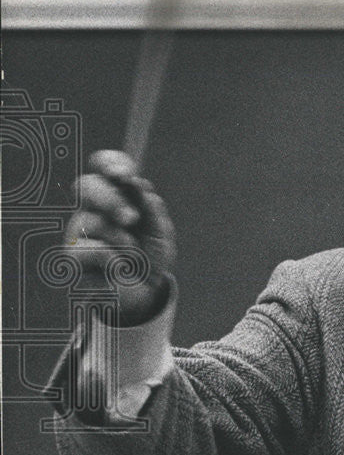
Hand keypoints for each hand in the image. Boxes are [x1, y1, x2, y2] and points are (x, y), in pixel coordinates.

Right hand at [66, 150, 175, 324]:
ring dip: (122, 240)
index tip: (124, 174)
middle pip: (85, 185)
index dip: (109, 163)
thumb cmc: (150, 256)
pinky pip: (89, 249)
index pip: (103, 167)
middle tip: (132, 219)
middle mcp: (93, 208)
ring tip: (133, 255)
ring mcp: (80, 231)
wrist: (144, 291)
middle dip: (110, 199)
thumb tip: (141, 186)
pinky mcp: (73, 256)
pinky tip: (119, 267)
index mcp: (115, 195)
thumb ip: (152, 209)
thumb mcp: (160, 232)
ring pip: (91, 221)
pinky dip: (113, 260)